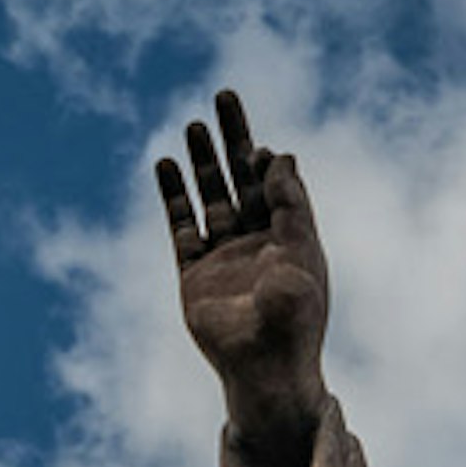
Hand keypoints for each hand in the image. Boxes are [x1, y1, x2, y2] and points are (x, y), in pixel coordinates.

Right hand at [155, 87, 328, 453]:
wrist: (264, 371)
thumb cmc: (295, 319)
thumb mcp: (301, 255)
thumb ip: (291, 206)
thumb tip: (282, 154)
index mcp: (291, 237)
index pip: (276, 184)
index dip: (266, 160)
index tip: (258, 144)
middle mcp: (256, 241)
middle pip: (242, 177)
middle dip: (233, 138)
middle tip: (225, 96)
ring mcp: (224, 255)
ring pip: (210, 196)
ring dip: (202, 161)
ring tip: (192, 126)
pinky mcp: (194, 273)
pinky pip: (181, 226)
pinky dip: (173, 196)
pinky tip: (164, 165)